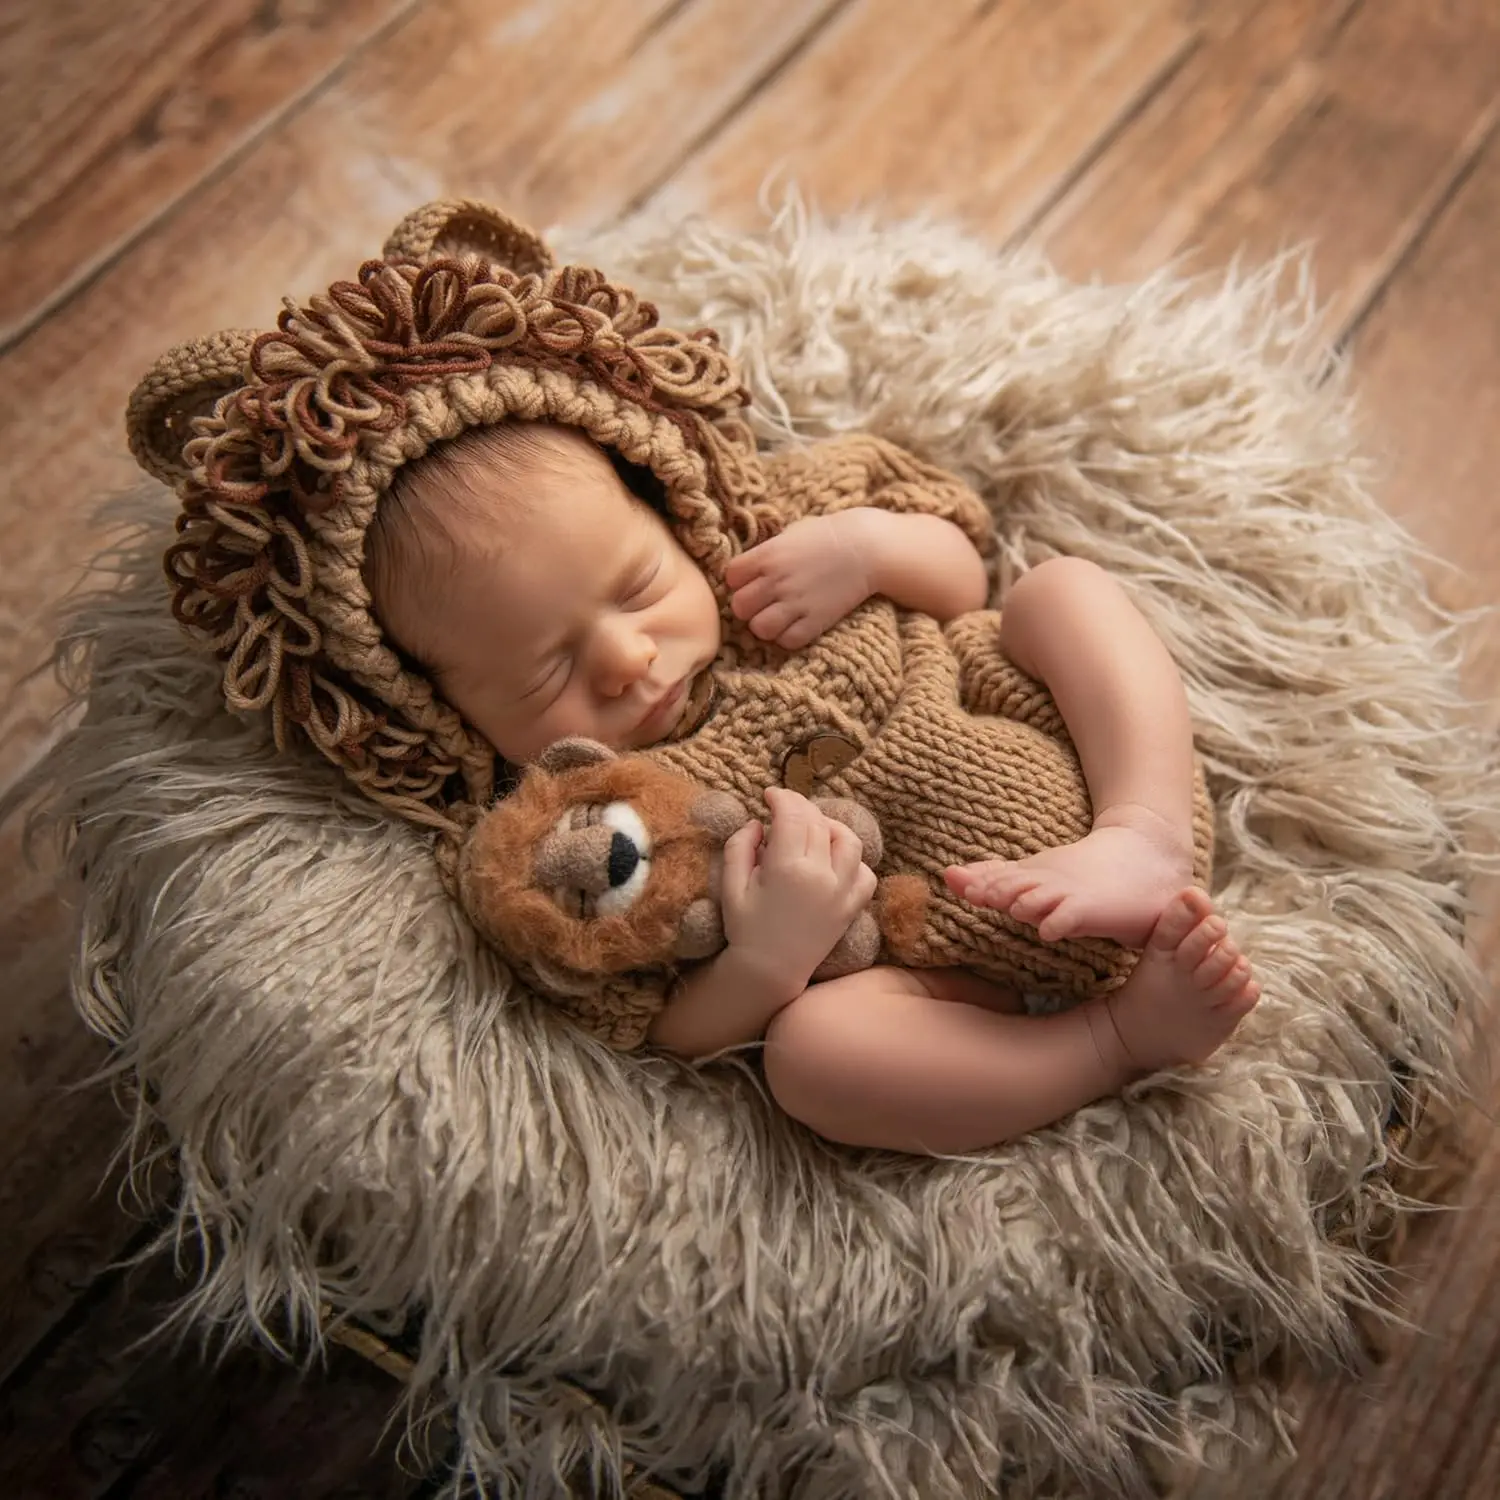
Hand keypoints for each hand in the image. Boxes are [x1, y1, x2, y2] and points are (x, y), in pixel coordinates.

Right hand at [720, 787, 877, 994]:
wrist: (769, 972)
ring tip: (813, 829)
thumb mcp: (731, 885)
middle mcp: (820, 875)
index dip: (782, 797)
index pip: (792, 815)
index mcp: (786, 867)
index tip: (770, 795)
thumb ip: (740, 846)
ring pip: (849, 841)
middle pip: (819, 822)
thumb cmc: (744, 929)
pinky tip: (834, 860)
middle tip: (785, 807)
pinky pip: (866, 874)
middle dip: (801, 807)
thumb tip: (759, 823)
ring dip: (831, 826)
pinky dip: (854, 861)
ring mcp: (840, 892)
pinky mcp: (851, 908)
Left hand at [724, 511, 876, 648]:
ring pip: (759, 628)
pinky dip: (788, 637)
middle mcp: (777, 580)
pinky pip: (787, 641)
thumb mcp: (791, 534)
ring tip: (779, 618)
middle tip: (764, 603)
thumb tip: (750, 569)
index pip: (731, 577)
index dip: (739, 582)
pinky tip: (796, 625)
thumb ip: (768, 552)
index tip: (752, 581)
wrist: (868, 547)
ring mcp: (795, 602)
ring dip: (766, 625)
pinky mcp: (815, 620)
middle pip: (739, 606)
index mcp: (767, 554)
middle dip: (749, 607)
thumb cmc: (828, 535)